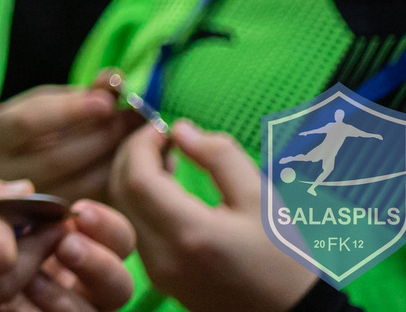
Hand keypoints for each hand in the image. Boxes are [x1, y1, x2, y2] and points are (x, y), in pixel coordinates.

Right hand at [0, 79, 143, 202]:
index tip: (107, 101)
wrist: (25, 165)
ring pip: (81, 183)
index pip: (28, 122)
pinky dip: (119, 178)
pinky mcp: (58, 222)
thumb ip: (83, 92)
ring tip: (142, 134)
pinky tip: (137, 160)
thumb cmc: (39, 127)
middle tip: (138, 116)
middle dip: (104, 134)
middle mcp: (2, 173)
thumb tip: (113, 79)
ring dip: (118, 157)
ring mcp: (29, 204)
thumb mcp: (52, 103)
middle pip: (59, 156)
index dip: (70, 110)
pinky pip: (94, 200)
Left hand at [0, 201, 138, 311]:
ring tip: (31, 279)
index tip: (79, 211)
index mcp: (69, 246)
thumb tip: (25, 188)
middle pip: (120, 285)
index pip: (115, 240)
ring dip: (71, 299)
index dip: (109, 227)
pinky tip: (10, 300)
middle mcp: (74, 283)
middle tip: (66, 245)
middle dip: (102, 265)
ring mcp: (58, 310)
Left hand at [108, 121, 314, 311]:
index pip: (136, 179)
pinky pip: (136, 228)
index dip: (141, 144)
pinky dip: (141, 200)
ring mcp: (157, 272)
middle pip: (120, 193)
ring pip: (124, 210)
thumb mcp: (261, 198)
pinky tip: (167, 188)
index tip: (161, 126)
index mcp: (189, 234)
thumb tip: (180, 130)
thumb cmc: (284, 259)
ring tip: (167, 158)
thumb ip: (219, 156)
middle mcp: (162, 257)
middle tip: (160, 137)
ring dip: (134, 176)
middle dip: (132, 156)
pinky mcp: (160, 279)